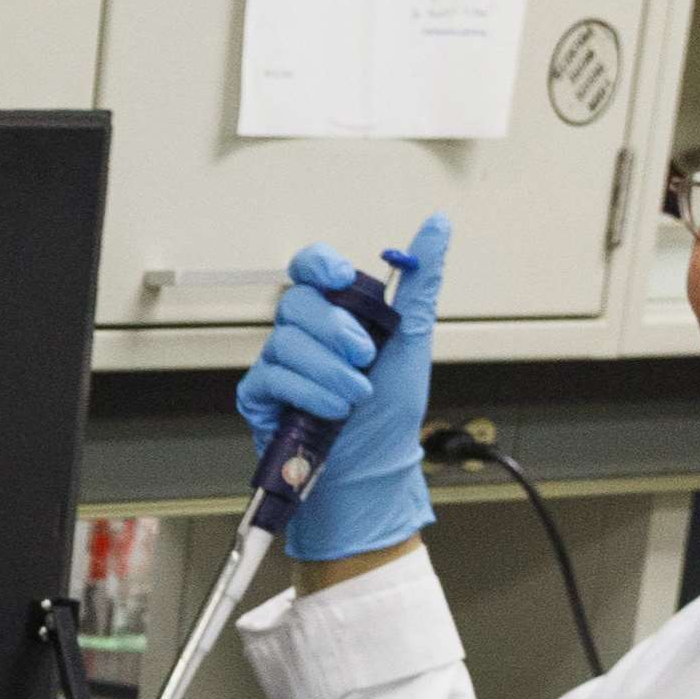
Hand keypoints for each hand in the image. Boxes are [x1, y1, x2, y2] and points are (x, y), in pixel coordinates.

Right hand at [232, 219, 450, 564]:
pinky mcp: (261, 397)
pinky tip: (329, 409)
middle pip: (298, 303)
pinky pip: (272, 378)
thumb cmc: (389, 415)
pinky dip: (307, 392)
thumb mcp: (412, 342)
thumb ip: (419, 283)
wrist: (372, 473)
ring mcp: (280, 365)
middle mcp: (304, 335)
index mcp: (337, 315)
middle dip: (336, 330)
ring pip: (286, 342)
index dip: (319, 265)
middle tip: (366, 356)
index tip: (342, 279)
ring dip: (328, 371)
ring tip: (355, 397)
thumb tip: (438, 226)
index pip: (311, 268)